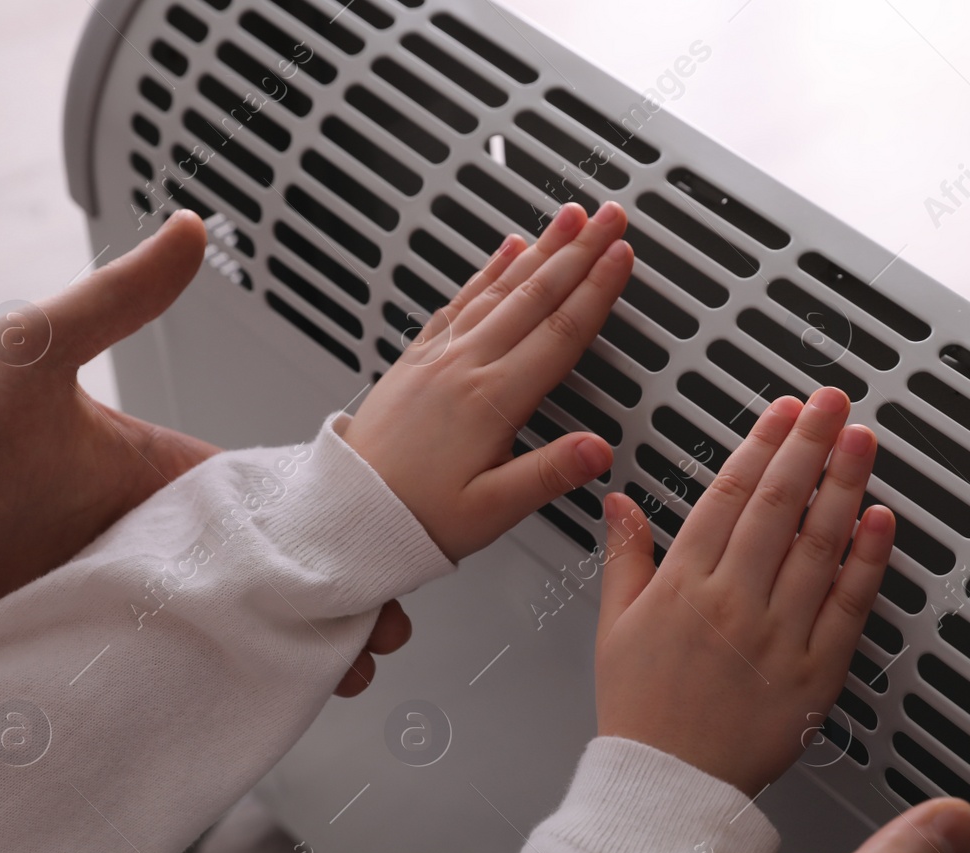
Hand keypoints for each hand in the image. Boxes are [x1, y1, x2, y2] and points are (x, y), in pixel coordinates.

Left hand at [0, 210, 404, 693]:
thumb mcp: (35, 356)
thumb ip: (115, 298)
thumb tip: (190, 229)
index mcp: (174, 480)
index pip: (280, 502)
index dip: (336, 525)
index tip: (380, 544)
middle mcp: (171, 546)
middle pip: (279, 577)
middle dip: (338, 600)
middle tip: (382, 628)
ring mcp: (150, 607)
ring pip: (249, 633)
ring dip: (301, 652)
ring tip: (344, 674)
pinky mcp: (120, 660)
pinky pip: (194, 678)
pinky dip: (239, 690)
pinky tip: (274, 705)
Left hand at [341, 201, 633, 560]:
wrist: (346, 513)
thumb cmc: (417, 518)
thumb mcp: (493, 510)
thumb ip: (548, 475)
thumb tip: (597, 450)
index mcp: (490, 401)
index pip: (559, 332)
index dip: (597, 290)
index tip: (622, 257)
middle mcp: (464, 368)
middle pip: (535, 295)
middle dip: (579, 251)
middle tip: (611, 217)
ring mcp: (439, 357)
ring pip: (500, 287)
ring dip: (541, 248)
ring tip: (569, 217)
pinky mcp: (418, 359)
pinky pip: (462, 299)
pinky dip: (490, 269)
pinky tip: (507, 250)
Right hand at [594, 388, 895, 795]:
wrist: (669, 789)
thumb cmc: (642, 712)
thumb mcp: (614, 627)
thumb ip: (625, 556)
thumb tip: (618, 502)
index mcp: (683, 586)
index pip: (729, 494)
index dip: (762, 444)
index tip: (785, 410)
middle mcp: (732, 603)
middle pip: (778, 505)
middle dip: (810, 444)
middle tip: (834, 402)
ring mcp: (777, 637)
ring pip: (818, 545)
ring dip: (844, 485)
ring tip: (862, 440)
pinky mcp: (814, 675)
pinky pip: (848, 608)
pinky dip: (868, 561)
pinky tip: (881, 521)